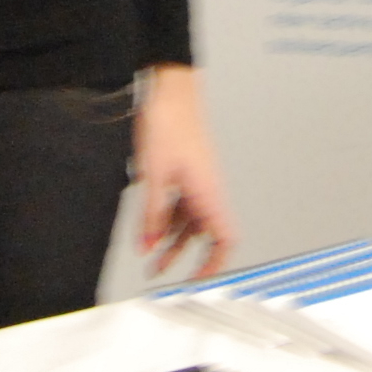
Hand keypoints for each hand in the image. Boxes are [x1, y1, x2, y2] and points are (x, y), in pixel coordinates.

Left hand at [131, 67, 233, 279]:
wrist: (170, 89)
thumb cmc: (169, 123)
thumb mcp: (154, 176)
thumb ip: (151, 214)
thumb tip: (148, 245)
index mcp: (208, 193)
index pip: (224, 239)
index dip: (214, 264)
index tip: (197, 282)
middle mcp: (207, 190)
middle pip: (202, 234)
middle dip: (181, 257)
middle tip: (159, 273)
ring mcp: (196, 181)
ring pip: (188, 220)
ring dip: (169, 239)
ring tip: (147, 254)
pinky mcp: (185, 172)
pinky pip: (179, 204)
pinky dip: (164, 217)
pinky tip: (147, 224)